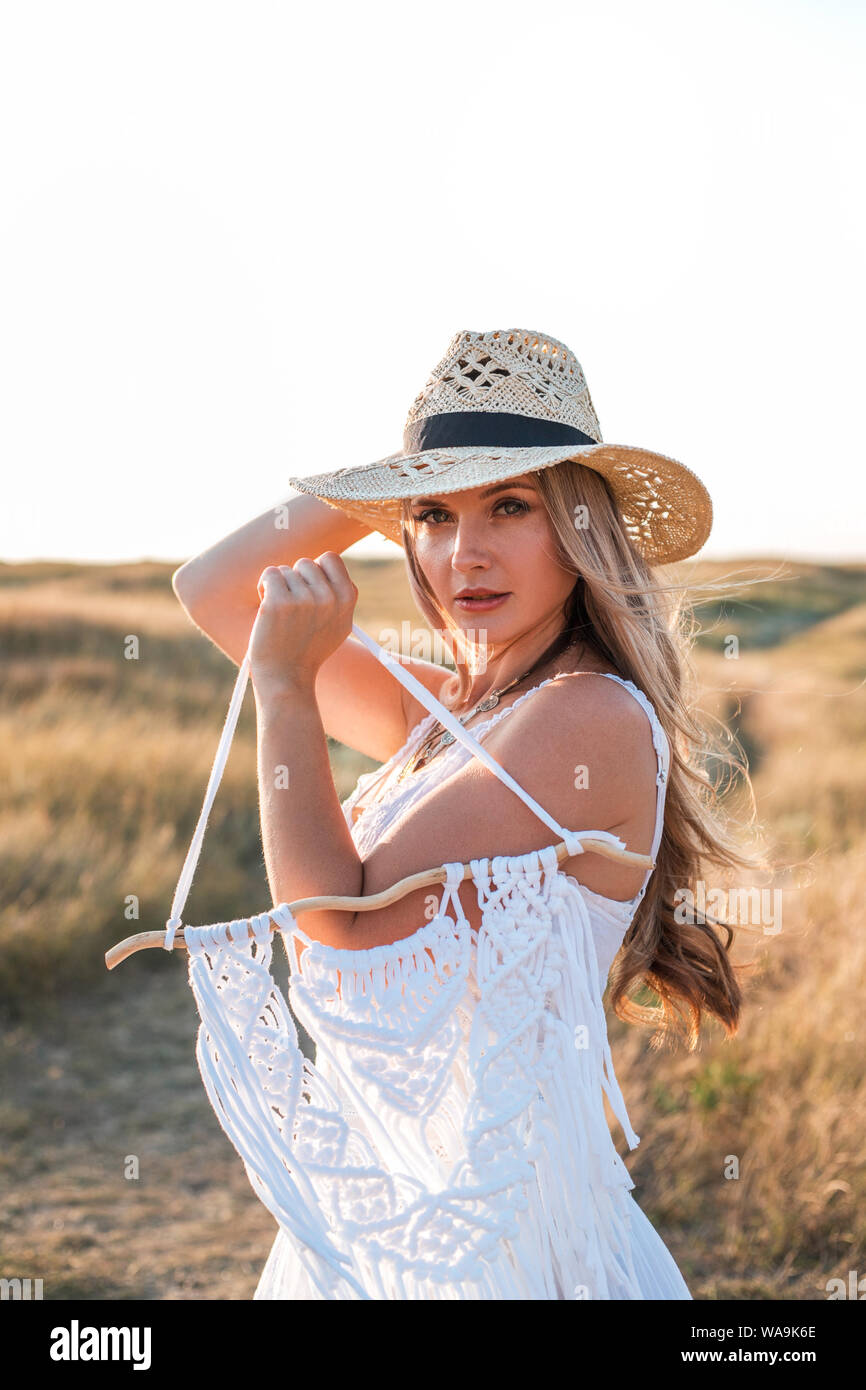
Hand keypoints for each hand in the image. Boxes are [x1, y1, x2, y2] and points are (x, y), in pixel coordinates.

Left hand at [249, 553, 358, 696]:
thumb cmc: (309, 650)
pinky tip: (267, 609)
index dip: (315, 572)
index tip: (309, 591)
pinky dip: (264, 587)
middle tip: (292, 608)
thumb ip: (338, 594)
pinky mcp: (278, 602)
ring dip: (279, 588)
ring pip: (285, 570)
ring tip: (281, 614)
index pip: (330, 559)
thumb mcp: (338, 624)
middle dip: (295, 581)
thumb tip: (326, 563)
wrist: (286, 677)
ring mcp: (304, 599)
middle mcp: (328, 597)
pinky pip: (270, 574)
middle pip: (305, 563)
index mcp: (347, 598)